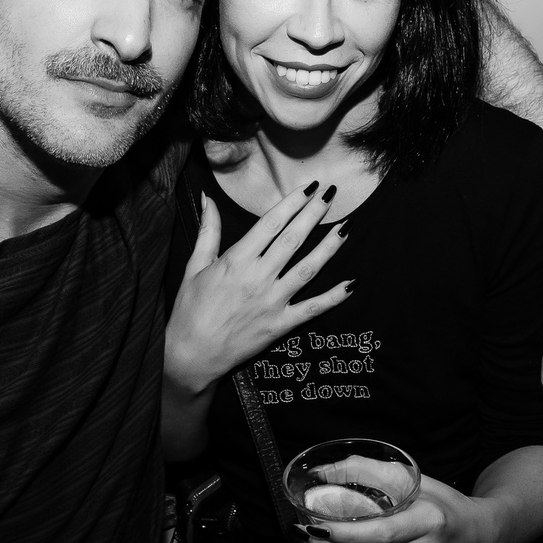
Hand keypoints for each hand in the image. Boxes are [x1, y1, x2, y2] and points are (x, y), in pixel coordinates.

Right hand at [166, 184, 351, 396]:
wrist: (191, 355)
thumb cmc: (190, 310)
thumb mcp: (194, 267)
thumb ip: (208, 231)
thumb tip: (207, 198)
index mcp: (236, 260)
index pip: (271, 223)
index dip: (292, 202)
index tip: (308, 187)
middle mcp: (258, 277)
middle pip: (294, 239)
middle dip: (314, 214)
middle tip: (331, 194)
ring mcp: (273, 302)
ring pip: (308, 268)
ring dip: (330, 247)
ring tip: (346, 227)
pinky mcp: (280, 324)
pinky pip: (313, 308)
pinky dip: (334, 297)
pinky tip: (352, 284)